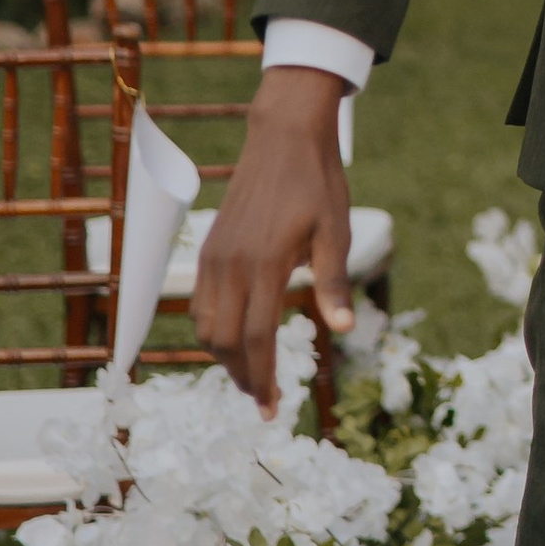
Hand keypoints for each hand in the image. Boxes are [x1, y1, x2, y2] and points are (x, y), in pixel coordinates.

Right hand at [190, 64, 353, 413]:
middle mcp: (231, 265)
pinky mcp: (209, 249)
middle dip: (242, 377)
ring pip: (206, 326)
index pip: (258, 337)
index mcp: (266, 264)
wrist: (282, 138)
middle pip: (226, 341)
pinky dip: (214, 330)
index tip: (272, 407)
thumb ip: (333, 282)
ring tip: (251, 375)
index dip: (263, 377)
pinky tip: (236, 338)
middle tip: (264, 400)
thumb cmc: (317, 184)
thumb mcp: (336, 231)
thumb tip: (343, 328)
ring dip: (225, 357)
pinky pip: (201, 303)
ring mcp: (214, 257)